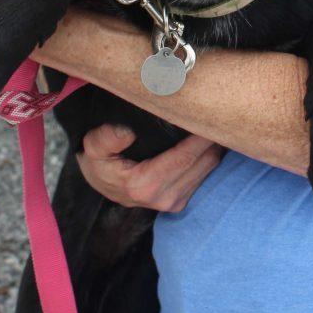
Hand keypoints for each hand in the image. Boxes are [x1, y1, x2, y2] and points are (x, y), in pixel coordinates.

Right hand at [77, 124, 222, 212]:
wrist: (100, 183)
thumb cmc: (100, 161)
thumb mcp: (93, 146)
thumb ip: (106, 138)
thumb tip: (127, 132)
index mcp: (145, 185)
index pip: (186, 156)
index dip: (202, 134)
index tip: (213, 111)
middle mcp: (164, 198)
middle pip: (204, 161)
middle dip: (214, 136)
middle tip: (219, 110)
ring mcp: (174, 202)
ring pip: (209, 167)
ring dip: (215, 144)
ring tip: (214, 120)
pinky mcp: (181, 201)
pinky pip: (206, 173)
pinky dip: (210, 154)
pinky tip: (208, 137)